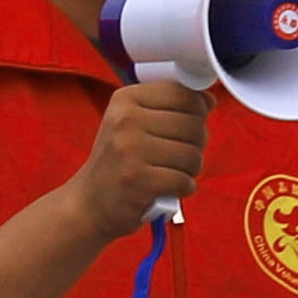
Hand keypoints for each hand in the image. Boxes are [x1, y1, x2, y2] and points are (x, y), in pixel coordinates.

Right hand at [69, 79, 213, 242]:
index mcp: (125, 99)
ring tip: (173, 173)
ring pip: (193, 154)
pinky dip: (184, 188)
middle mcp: (126, 120)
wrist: (88, 204)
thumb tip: (208, 99)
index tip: (189, 125)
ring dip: (191, 169)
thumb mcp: (134, 125)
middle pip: (193, 124)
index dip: (198, 111)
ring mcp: (130, 150)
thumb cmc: (118, 163)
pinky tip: (168, 189)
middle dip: (197, 144)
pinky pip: (184, 180)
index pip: (183, 93)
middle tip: (179, 156)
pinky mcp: (138, 180)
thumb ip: (170, 108)